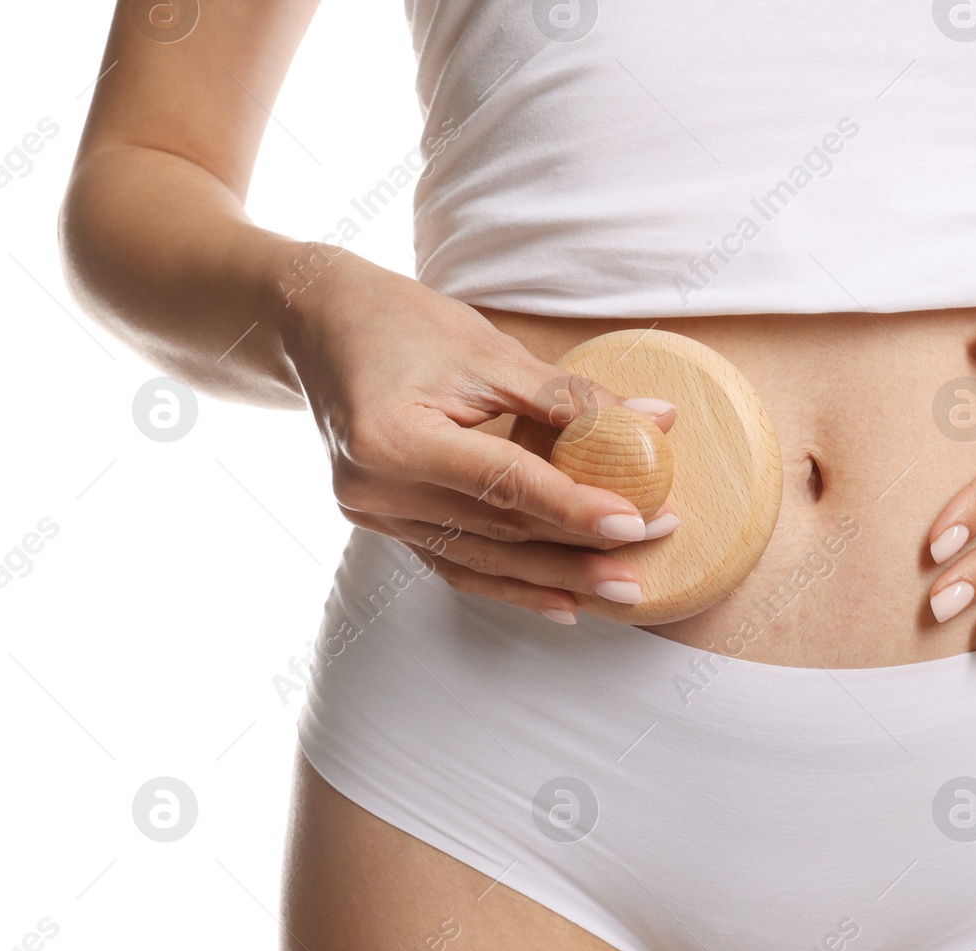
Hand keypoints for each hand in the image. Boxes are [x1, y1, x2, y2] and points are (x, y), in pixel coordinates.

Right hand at [281, 250, 679, 623]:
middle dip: (581, 547)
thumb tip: (660, 420)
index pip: (504, 483)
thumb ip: (572, 397)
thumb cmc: (401, 323)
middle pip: (498, 530)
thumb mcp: (489, 350)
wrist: (315, 325)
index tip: (637, 522)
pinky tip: (564, 602)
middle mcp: (375, 489)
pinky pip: (455, 563)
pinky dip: (511, 583)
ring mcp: (373, 514)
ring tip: (622, 589)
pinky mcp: (381, 523)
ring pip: (482, 557)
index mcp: (393, 438)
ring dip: (556, 576)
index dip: (575, 507)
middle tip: (650, 555)